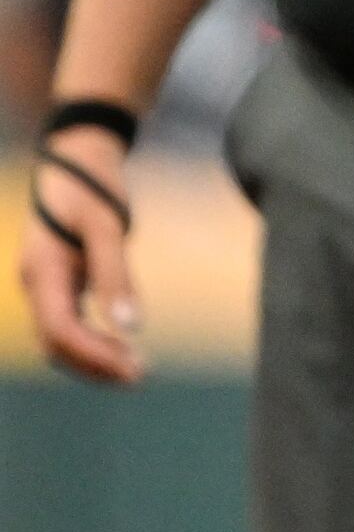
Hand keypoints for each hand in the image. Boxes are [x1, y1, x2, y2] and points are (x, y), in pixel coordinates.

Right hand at [19, 130, 144, 384]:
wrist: (76, 157)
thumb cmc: (92, 186)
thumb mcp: (106, 226)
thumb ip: (116, 275)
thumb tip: (132, 326)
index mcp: (42, 271)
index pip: (59, 330)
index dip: (92, 355)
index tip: (131, 369)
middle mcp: (36, 283)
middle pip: (57, 342)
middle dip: (94, 363)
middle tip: (139, 375)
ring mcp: (44, 283)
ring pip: (61, 336)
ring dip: (94, 355)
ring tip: (135, 366)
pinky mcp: (58, 280)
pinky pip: (68, 321)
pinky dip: (92, 337)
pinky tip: (122, 343)